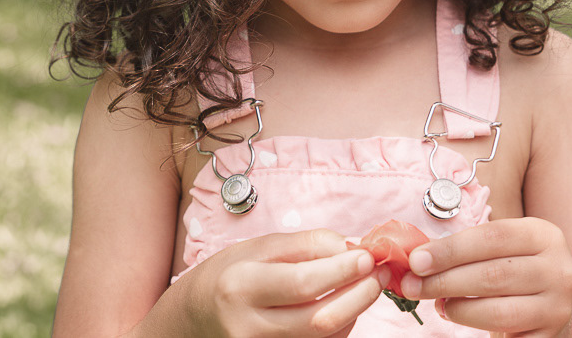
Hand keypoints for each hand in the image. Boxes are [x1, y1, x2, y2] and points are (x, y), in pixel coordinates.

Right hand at [176, 229, 385, 337]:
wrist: (196, 316)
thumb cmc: (230, 275)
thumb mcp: (258, 248)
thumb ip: (305, 244)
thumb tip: (350, 246)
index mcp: (240, 285)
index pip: (302, 283)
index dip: (342, 271)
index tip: (365, 255)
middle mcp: (248, 325)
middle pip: (319, 319)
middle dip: (358, 295)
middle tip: (375, 275)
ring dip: (353, 311)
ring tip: (361, 285)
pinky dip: (340, 327)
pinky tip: (340, 305)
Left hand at [399, 217, 571, 336]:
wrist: (544, 301)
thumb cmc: (507, 266)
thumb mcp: (492, 248)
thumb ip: (460, 248)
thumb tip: (415, 259)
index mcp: (541, 235)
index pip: (490, 238)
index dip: (449, 250)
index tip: (415, 261)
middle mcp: (559, 268)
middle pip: (493, 275)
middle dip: (444, 281)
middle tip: (411, 286)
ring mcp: (559, 305)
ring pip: (499, 311)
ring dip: (458, 308)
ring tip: (438, 304)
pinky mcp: (552, 335)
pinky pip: (509, 336)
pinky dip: (474, 327)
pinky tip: (455, 316)